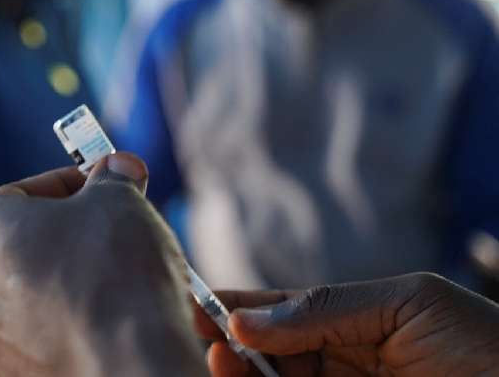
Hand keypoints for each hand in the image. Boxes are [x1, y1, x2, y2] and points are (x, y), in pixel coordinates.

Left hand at [0, 152, 206, 376]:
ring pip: (40, 294)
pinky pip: (47, 336)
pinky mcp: (10, 376)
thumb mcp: (117, 198)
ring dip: (80, 280)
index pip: (25, 192)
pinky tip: (119, 320)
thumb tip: (118, 169)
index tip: (107, 187)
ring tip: (129, 279)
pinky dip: (79, 323)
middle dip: (79, 235)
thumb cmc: (111, 268)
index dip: (75, 184)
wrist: (126, 361)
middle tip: (121, 231)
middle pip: (31, 245)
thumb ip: (112, 178)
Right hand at [196, 273, 498, 376]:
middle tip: (206, 334)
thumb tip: (247, 318)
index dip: (241, 306)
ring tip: (220, 357)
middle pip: (270, 352)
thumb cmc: (483, 344)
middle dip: (233, 343)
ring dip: (243, 373)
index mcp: (355, 323)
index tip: (198, 299)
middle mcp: (342, 361)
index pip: (285, 312)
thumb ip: (327, 307)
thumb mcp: (408, 303)